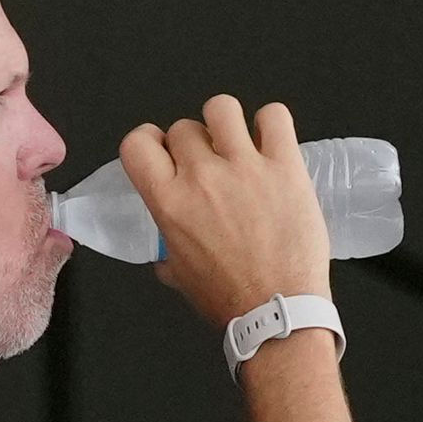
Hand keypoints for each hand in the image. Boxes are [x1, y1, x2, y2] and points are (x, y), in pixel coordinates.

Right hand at [115, 97, 330, 331]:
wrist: (278, 313)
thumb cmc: (230, 301)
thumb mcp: (181, 277)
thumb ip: (167, 252)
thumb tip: (165, 252)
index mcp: (169, 202)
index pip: (137, 143)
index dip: (150, 141)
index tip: (164, 151)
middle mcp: (202, 177)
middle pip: (184, 128)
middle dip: (195, 144)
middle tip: (212, 168)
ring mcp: (245, 167)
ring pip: (222, 108)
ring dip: (227, 124)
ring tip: (239, 147)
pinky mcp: (285, 167)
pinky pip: (274, 116)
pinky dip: (271, 124)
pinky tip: (271, 145)